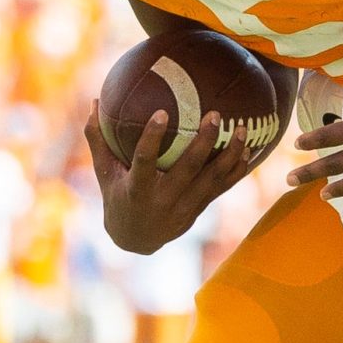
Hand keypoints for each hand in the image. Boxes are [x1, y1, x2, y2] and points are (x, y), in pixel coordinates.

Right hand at [82, 100, 250, 254]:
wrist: (136, 239)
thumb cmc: (117, 196)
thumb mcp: (104, 172)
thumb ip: (98, 139)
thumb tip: (93, 102)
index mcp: (137, 188)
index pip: (145, 160)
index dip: (152, 137)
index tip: (162, 113)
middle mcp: (164, 198)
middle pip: (189, 168)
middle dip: (204, 141)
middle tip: (215, 115)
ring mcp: (185, 206)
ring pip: (212, 179)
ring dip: (230, 154)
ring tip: (241, 129)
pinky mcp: (199, 209)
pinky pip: (221, 188)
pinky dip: (236, 170)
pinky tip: (249, 151)